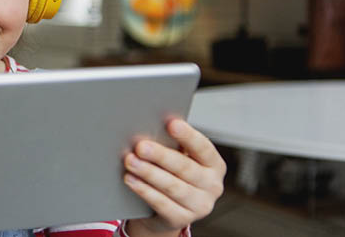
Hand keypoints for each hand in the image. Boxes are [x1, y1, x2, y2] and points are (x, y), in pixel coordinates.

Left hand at [123, 119, 225, 234]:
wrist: (166, 211)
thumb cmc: (172, 174)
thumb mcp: (178, 157)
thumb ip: (171, 144)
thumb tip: (151, 126)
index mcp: (214, 164)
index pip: (203, 148)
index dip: (188, 136)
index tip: (171, 124)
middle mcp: (212, 186)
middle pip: (185, 168)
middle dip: (160, 155)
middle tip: (141, 146)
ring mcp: (199, 206)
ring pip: (172, 186)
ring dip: (149, 172)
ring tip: (131, 161)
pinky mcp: (182, 220)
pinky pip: (161, 204)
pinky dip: (144, 190)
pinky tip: (131, 179)